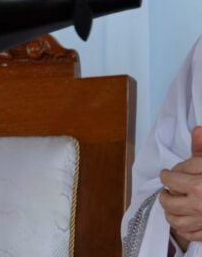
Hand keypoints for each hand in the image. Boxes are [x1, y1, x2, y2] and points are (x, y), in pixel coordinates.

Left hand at [160, 126, 201, 250]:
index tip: (168, 173)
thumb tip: (197, 130)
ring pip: (176, 221)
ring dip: (170, 213)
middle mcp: (199, 206)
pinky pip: (190, 235)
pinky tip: (184, 220)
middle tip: (167, 190)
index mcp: (198, 186)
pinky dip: (183, 229)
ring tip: (172, 204)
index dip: (167, 174)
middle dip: (165, 194)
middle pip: (169, 202)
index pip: (171, 179)